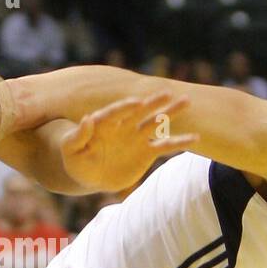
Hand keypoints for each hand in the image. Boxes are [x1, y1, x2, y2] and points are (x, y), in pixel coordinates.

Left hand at [60, 93, 196, 192]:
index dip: (125, 107)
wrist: (89, 174)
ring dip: (170, 113)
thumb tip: (86, 118)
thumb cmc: (76, 160)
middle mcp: (124, 126)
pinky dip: (179, 142)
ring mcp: (137, 137)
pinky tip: (196, 138)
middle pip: (140, 111)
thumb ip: (78, 136)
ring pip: (156, 123)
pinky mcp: (146, 152)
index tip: (137, 103)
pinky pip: (165, 146)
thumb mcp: (70, 150)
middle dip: (153, 102)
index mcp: (105, 123)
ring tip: (187, 101)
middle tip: (168, 92)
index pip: (115, 112)